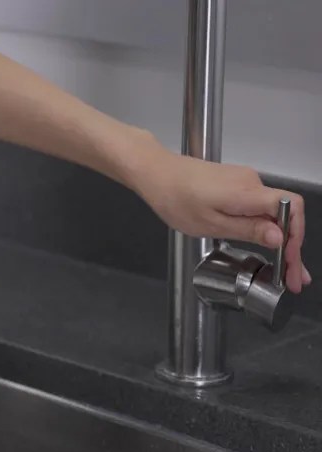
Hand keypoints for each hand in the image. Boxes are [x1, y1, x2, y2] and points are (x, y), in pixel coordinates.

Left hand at [134, 149, 309, 293]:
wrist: (156, 172)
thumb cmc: (174, 197)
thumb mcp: (210, 224)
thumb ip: (247, 230)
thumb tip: (278, 238)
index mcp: (247, 192)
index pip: (292, 210)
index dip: (297, 239)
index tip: (292, 265)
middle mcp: (251, 182)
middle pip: (286, 214)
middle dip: (292, 248)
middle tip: (292, 277)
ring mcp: (244, 181)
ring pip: (273, 212)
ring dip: (280, 239)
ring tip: (282, 266)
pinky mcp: (236, 184)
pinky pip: (259, 206)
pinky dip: (265, 226)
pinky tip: (264, 242)